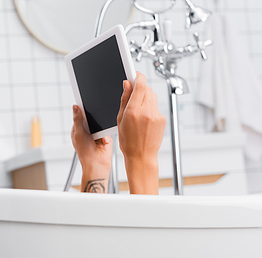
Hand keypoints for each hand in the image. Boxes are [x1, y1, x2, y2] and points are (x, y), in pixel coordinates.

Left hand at [71, 105, 111, 192]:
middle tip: (94, 127)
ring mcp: (96, 134)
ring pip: (101, 123)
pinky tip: (103, 142)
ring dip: (101, 130)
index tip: (86, 100)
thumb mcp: (79, 134)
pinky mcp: (105, 137)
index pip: (80, 115)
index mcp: (78, 129)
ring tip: (98, 139)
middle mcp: (87, 131)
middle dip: (95, 120)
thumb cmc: (85, 153)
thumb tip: (75, 107)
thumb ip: (78, 120)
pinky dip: (106, 136)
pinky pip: (108, 130)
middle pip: (92, 117)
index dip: (83, 108)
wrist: (97, 165)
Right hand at [117, 72, 165, 193]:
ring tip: (138, 110)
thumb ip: (125, 100)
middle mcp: (147, 112)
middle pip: (147, 89)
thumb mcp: (120, 120)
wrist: (141, 156)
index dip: (138, 76)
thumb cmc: (128, 141)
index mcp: (133, 112)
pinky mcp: (162, 119)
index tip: (136, 74)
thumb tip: (127, 84)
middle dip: (141, 88)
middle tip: (134, 95)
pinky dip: (150, 108)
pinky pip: (156, 106)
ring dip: (146, 97)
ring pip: (153, 96)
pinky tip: (144, 119)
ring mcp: (157, 115)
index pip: (140, 85)